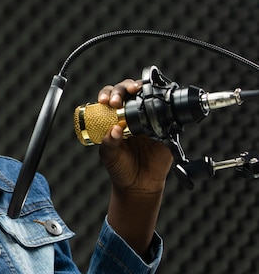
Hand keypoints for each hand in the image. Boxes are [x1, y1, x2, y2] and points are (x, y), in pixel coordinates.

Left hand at [97, 79, 172, 194]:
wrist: (139, 185)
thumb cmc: (121, 168)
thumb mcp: (109, 155)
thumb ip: (110, 142)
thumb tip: (115, 129)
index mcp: (114, 118)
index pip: (111, 98)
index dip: (108, 94)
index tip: (105, 100)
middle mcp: (131, 115)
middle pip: (128, 91)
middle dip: (123, 89)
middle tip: (118, 101)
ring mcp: (149, 120)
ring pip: (148, 96)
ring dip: (143, 90)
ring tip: (136, 92)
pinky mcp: (165, 129)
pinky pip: (168, 115)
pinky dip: (165, 107)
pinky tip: (159, 107)